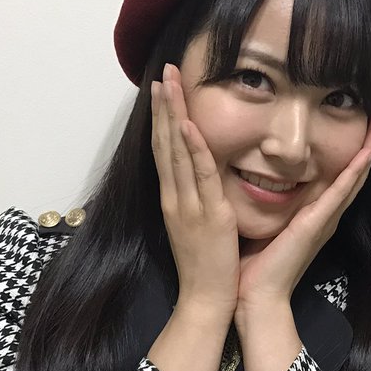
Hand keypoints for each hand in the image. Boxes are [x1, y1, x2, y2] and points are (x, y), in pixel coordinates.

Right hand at [150, 63, 239, 318]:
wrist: (205, 299)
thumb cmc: (205, 267)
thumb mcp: (195, 226)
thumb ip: (196, 200)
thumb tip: (198, 179)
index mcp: (173, 199)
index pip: (165, 150)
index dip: (162, 117)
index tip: (162, 88)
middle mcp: (175, 197)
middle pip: (164, 142)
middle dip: (163, 105)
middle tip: (163, 71)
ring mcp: (188, 204)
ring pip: (176, 151)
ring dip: (173, 114)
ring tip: (169, 83)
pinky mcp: (207, 214)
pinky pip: (198, 175)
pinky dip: (192, 147)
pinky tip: (188, 124)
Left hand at [235, 109, 370, 325]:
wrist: (256, 296)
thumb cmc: (255, 266)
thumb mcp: (265, 225)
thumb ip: (269, 207)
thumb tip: (255, 182)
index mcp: (314, 215)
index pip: (339, 177)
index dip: (353, 152)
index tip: (363, 126)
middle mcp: (326, 216)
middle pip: (354, 173)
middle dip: (369, 144)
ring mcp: (326, 220)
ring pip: (354, 178)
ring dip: (370, 149)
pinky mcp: (318, 224)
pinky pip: (341, 192)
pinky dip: (355, 171)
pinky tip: (367, 152)